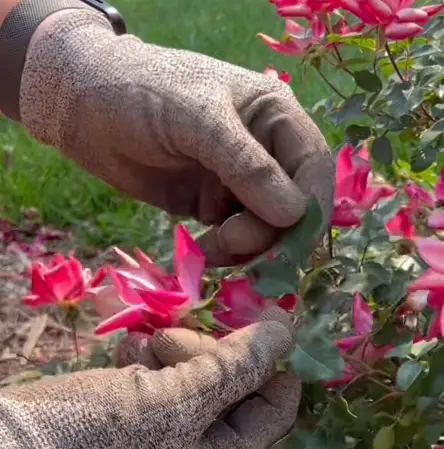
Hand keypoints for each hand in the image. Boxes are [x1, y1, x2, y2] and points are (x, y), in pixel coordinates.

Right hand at [0, 307, 300, 448]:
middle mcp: (201, 447)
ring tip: (143, 347)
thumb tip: (285, 331)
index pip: (274, 406)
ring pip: (196, 368)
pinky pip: (162, 370)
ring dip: (172, 346)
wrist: (14, 447)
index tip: (262, 315)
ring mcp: (170, 425)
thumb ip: (234, 368)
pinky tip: (128, 351)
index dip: (272, 360)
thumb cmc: (96, 439)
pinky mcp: (139, 405)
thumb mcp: (174, 404)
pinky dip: (148, 353)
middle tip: (170, 339)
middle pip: (232, 381)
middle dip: (205, 350)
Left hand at [21, 7, 333, 265]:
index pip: (313, 166)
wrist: (85, 109)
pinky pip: (234, 238)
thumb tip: (294, 214)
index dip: (311, 206)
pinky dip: (226, 252)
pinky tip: (204, 253)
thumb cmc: (143, 94)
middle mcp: (264, 151)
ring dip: (247, 247)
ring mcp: (237, 181)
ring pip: (265, 227)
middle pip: (292, 204)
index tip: (292, 241)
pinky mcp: (212, 205)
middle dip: (272, 232)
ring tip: (213, 249)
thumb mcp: (198, 120)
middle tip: (233, 243)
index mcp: (274, 116)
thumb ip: (246, 164)